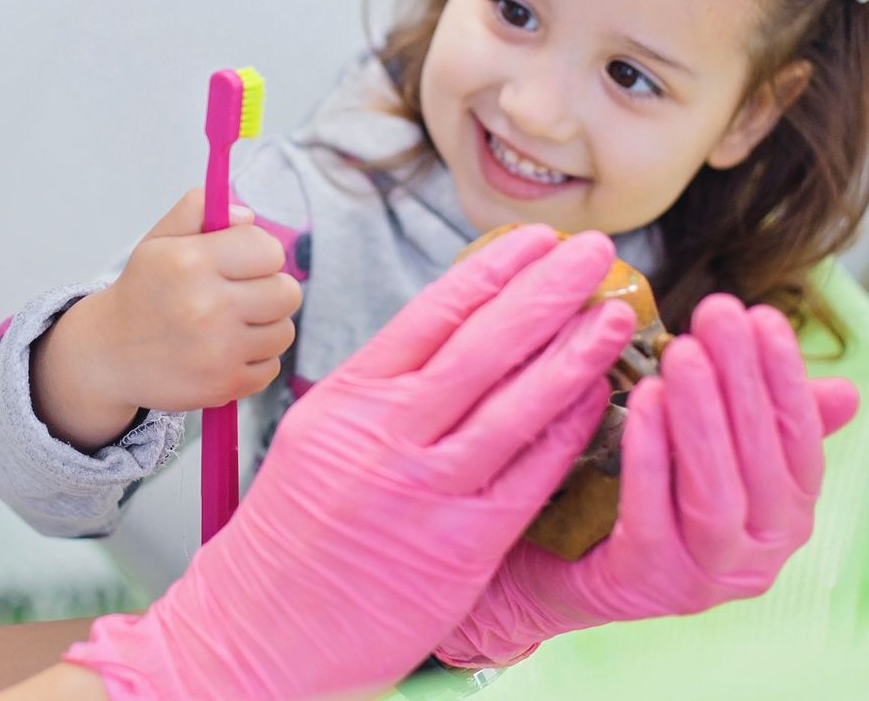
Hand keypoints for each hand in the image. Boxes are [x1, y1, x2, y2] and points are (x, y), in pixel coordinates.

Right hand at [32, 189, 299, 448]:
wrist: (108, 354)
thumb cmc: (142, 292)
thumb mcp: (158, 240)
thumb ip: (198, 209)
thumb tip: (248, 217)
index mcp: (192, 262)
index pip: (268, 249)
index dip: (261, 253)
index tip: (243, 262)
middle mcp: (207, 306)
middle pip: (287, 293)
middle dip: (271, 289)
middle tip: (244, 294)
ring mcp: (218, 350)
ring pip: (284, 332)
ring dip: (266, 326)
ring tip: (235, 323)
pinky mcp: (224, 385)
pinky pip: (271, 367)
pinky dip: (255, 360)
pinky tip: (227, 351)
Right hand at [62, 227, 637, 700]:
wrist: (254, 629)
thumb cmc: (288, 535)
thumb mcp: (316, 435)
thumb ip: (378, 392)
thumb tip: (447, 340)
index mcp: (348, 398)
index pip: (432, 313)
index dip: (493, 269)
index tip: (535, 238)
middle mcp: (386, 435)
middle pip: (483, 345)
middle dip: (547, 291)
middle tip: (595, 252)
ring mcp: (424, 491)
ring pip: (516, 407)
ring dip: (574, 355)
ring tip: (614, 316)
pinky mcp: (457, 550)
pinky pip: (528, 478)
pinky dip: (567, 434)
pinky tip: (599, 401)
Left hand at [436, 293, 861, 668]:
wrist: (560, 566)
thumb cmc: (648, 494)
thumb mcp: (713, 454)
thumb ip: (768, 422)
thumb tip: (847, 390)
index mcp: (785, 519)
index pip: (801, 444)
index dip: (786, 379)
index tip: (762, 315)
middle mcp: (758, 556)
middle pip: (761, 465)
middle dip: (742, 383)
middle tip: (718, 314)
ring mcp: (704, 577)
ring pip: (714, 494)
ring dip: (702, 417)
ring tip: (682, 352)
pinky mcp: (646, 582)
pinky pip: (652, 514)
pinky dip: (651, 454)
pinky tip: (642, 400)